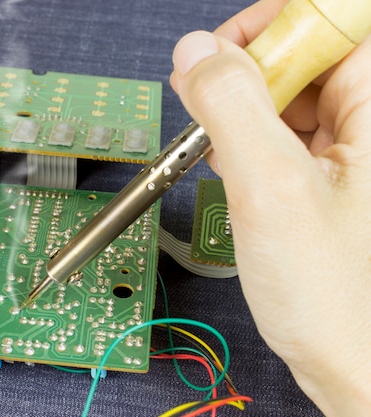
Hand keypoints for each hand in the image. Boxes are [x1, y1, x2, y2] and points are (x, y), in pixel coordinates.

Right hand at [170, 1, 370, 415]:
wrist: (357, 367)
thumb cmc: (337, 298)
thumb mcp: (270, 190)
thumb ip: (231, 107)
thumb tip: (196, 52)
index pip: (334, 17)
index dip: (275, 25)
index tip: (223, 55)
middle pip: (308, 51)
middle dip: (246, 68)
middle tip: (202, 99)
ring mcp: (356, 147)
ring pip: (291, 92)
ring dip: (242, 107)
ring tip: (214, 141)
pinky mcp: (334, 173)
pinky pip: (287, 130)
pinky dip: (250, 137)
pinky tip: (231, 161)